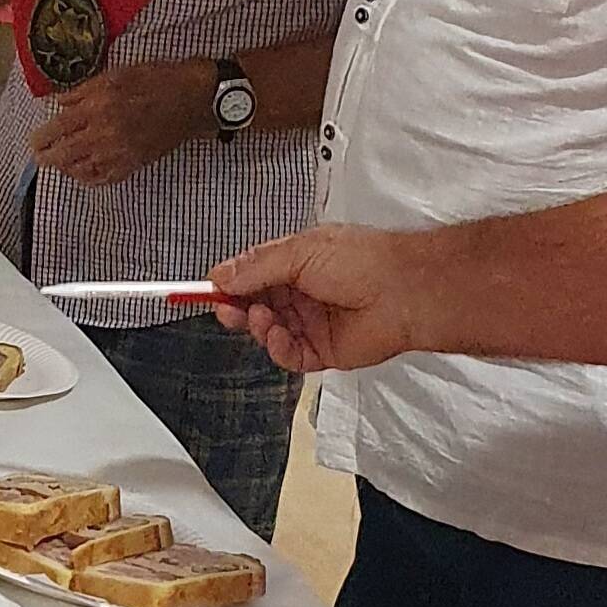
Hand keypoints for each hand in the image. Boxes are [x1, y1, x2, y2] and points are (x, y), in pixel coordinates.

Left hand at [31, 59, 204, 186]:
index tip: (34, 140)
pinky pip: (103, 179)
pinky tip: (83, 171)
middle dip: (47, 157)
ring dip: (66, 167)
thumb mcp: (115, 74)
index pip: (58, 128)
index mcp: (98, 106)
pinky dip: (88, 178)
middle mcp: (105, 133)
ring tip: (60, 163)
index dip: (41, 137)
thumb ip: (83, 91)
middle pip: (64, 154)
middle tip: (39, 157)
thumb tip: (59, 102)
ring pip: (80, 170)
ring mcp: (119, 152)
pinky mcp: (133, 164)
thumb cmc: (156, 80)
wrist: (191, 98)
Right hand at [210, 224, 431, 374]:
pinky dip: (277, 347)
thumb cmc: (365, 261)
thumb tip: (221, 273)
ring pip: (267, 331)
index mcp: (296, 261)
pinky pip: (287, 355)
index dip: (227, 282)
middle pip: (254, 304)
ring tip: (262, 317)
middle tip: (225, 308)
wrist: (403, 293)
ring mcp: (311, 322)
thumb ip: (257, 266)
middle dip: (236, 307)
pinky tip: (279, 336)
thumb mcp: (300, 251)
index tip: (202, 288)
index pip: (251, 273)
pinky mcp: (322, 351)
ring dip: (258, 326)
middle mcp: (302, 291)